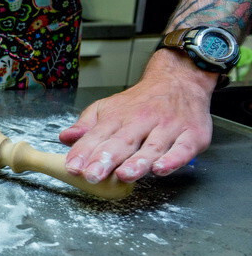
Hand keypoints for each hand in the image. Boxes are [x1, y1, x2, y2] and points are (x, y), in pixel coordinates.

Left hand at [59, 50, 216, 182]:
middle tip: (92, 175)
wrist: (179, 80)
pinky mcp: (191, 136)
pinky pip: (182, 149)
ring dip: (137, 162)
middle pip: (121, 143)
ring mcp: (167, 128)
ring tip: (123, 175)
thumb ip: (87, 126)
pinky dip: (173, 160)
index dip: (84, 152)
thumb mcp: (108, 108)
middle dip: (106, 160)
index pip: (97, 136)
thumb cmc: (139, 102)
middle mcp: (141, 122)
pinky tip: (160, 169)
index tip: (72, 166)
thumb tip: (64, 137)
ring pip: (151, 147)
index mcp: (118, 117)